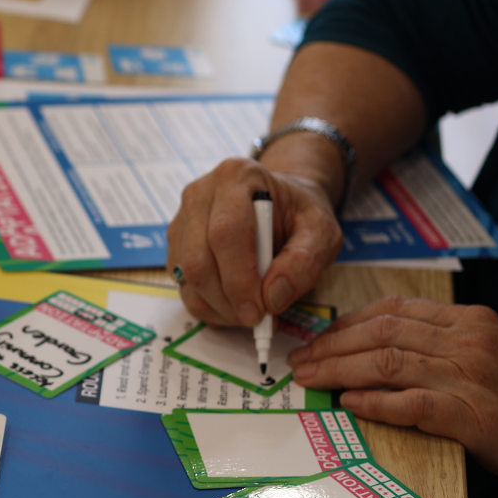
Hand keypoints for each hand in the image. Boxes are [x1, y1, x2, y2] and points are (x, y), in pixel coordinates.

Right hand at [167, 157, 343, 327]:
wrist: (279, 205)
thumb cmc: (300, 214)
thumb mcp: (322, 232)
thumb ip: (304, 262)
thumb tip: (272, 298)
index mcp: (236, 177)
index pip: (226, 233)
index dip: (239, 279)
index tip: (260, 311)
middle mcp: (199, 194)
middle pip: (198, 259)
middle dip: (227, 300)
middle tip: (257, 320)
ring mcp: (181, 221)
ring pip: (187, 277)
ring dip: (218, 307)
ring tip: (252, 313)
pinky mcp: (175, 246)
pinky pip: (183, 286)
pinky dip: (209, 307)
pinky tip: (235, 306)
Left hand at [289, 296, 497, 497]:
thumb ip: (449, 344)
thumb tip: (388, 347)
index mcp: (473, 321)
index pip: (395, 310)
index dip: (348, 322)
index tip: (320, 336)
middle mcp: (470, 341)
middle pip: (381, 333)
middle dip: (331, 345)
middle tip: (300, 361)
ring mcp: (471, 377)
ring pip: (387, 362)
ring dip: (339, 371)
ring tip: (310, 381)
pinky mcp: (474, 416)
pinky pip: (410, 403)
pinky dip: (374, 403)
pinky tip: (350, 405)